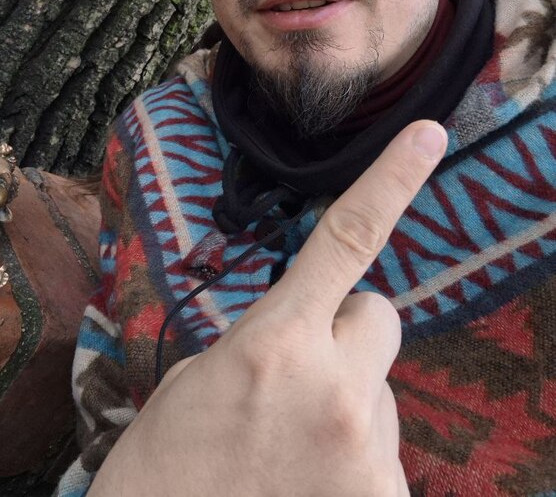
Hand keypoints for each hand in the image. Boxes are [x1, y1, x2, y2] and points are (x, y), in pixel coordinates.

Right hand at [90, 120, 447, 496]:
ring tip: (291, 450)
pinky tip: (307, 484)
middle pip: (378, 317)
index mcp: (275, 341)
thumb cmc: (165, 467)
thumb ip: (270, 339)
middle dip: (346, 333)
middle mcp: (333, 388)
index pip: (348, 239)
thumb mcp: (203, 377)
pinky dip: (352, 463)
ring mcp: (365, 453)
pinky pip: (382, 455)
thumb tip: (316, 334)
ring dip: (346, 404)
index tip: (429, 134)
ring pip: (380, 391)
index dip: (394, 180)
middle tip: (299, 377)